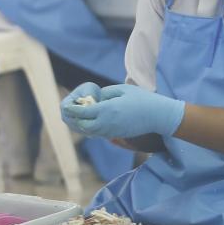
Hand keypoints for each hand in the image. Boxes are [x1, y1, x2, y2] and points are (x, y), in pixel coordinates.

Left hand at [63, 83, 184, 139]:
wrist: (157, 116)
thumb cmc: (142, 99)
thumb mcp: (122, 89)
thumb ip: (105, 93)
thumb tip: (94, 98)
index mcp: (107, 110)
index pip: (83, 112)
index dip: (72, 109)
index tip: (66, 105)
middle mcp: (107, 123)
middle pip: (82, 125)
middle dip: (73, 119)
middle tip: (69, 111)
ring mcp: (111, 131)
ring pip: (89, 131)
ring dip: (81, 124)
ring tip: (76, 116)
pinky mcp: (116, 135)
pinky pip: (98, 133)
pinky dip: (90, 128)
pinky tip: (89, 121)